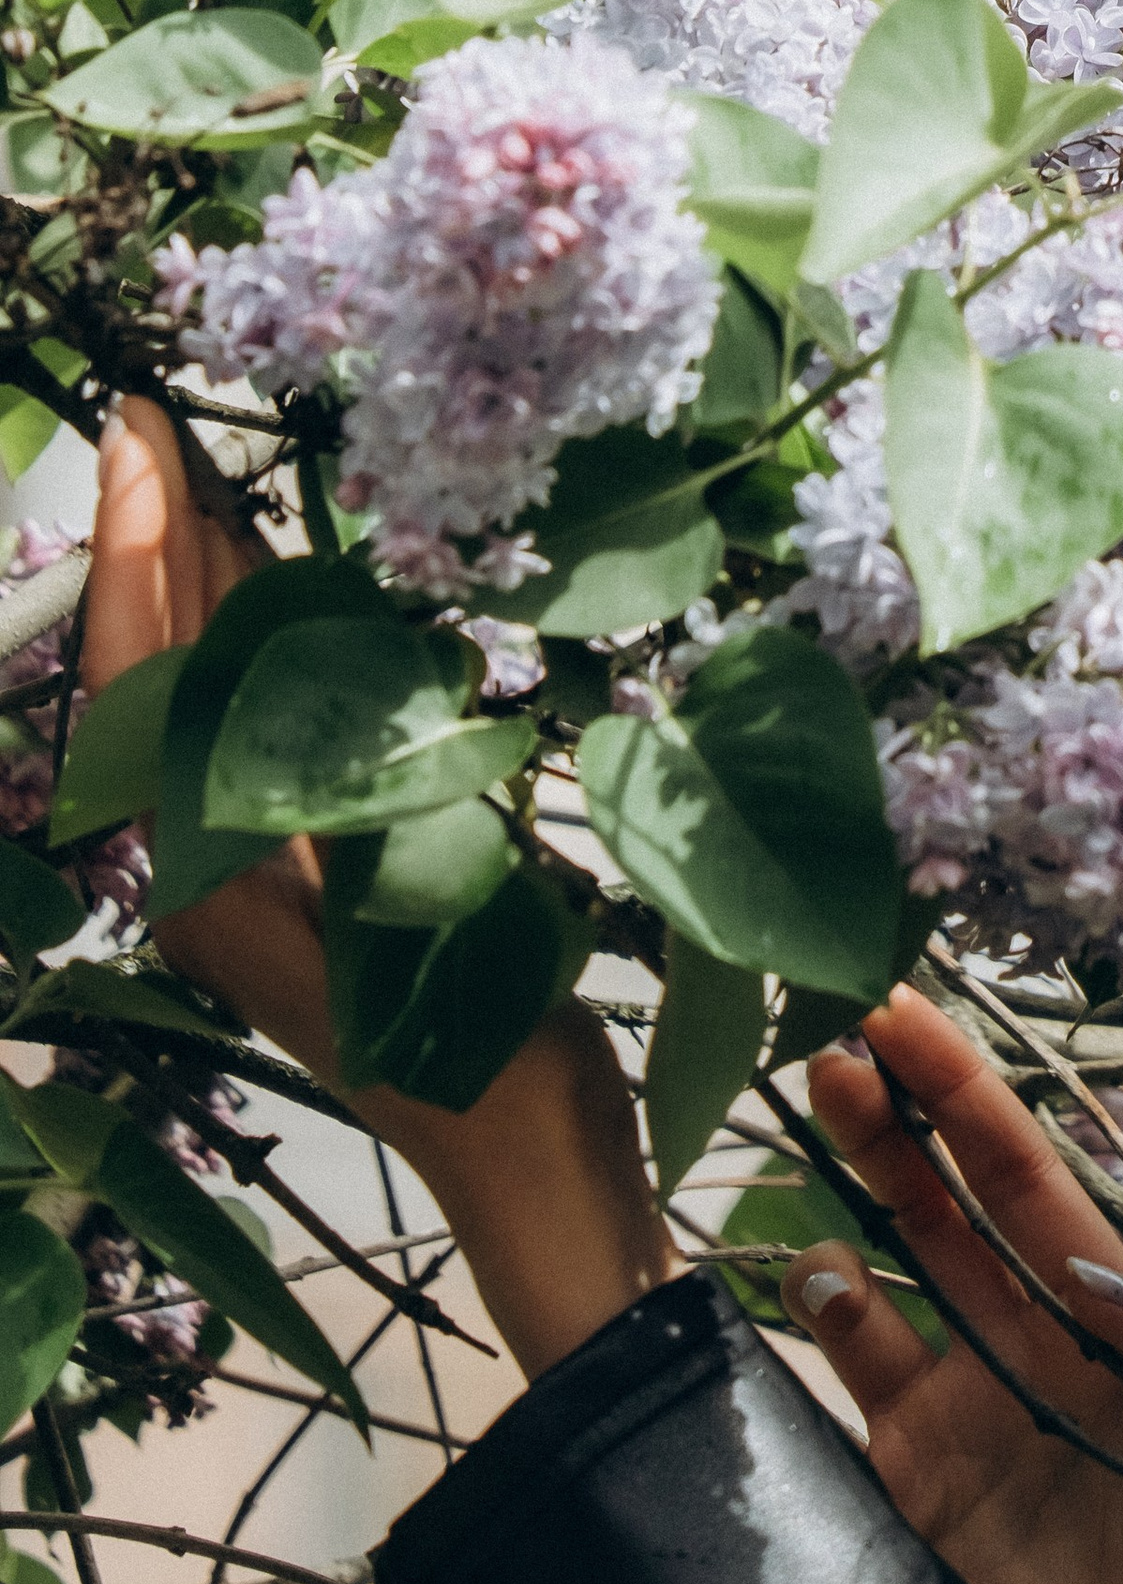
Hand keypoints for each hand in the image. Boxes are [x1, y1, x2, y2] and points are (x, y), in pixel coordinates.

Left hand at [89, 401, 677, 1380]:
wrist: (525, 1160)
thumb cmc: (478, 1032)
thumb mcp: (400, 877)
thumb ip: (325, 767)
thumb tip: (265, 631)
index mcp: (206, 865)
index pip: (141, 672)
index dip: (136, 543)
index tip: (139, 432)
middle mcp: (203, 865)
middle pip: (152, 676)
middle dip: (152, 544)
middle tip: (160, 423)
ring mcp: (249, 874)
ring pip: (195, 699)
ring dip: (196, 588)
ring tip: (208, 481)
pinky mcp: (300, 877)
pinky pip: (248, 732)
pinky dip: (255, 648)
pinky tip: (291, 599)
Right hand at [782, 991, 1122, 1583]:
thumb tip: (1101, 1281)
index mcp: (1106, 1310)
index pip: (1025, 1178)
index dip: (966, 1092)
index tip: (907, 1009)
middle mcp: (1025, 1339)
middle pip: (944, 1204)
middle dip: (893, 1118)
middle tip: (839, 1037)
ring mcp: (966, 1405)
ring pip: (891, 1279)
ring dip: (855, 1196)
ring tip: (827, 1114)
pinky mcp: (922, 1481)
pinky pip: (863, 1389)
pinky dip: (833, 1324)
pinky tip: (823, 1275)